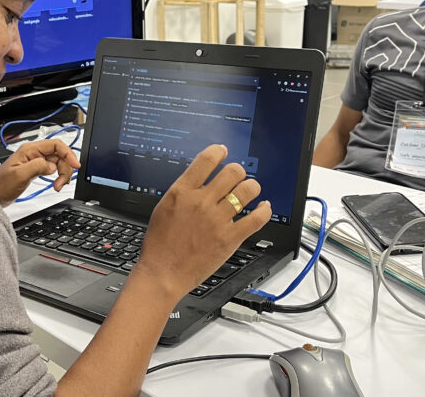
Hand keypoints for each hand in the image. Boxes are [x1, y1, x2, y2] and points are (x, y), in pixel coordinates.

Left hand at [0, 139, 80, 205]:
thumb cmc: (1, 184)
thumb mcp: (19, 175)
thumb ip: (37, 167)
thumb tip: (53, 166)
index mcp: (30, 150)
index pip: (56, 145)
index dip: (68, 153)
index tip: (75, 165)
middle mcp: (34, 153)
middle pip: (60, 155)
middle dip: (65, 168)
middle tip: (61, 183)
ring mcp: (36, 161)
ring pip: (59, 163)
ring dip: (62, 174)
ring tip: (57, 186)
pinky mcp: (37, 169)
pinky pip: (54, 169)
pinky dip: (58, 177)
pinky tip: (56, 184)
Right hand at [133, 144, 270, 300]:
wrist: (163, 273)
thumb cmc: (159, 245)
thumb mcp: (164, 208)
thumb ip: (183, 192)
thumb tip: (199, 180)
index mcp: (182, 192)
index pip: (206, 160)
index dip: (218, 151)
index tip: (223, 151)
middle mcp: (201, 202)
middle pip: (232, 172)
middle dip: (238, 171)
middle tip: (237, 176)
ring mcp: (217, 220)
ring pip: (247, 191)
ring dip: (252, 187)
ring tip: (251, 189)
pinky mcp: (229, 238)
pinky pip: (256, 218)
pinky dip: (265, 210)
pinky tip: (264, 208)